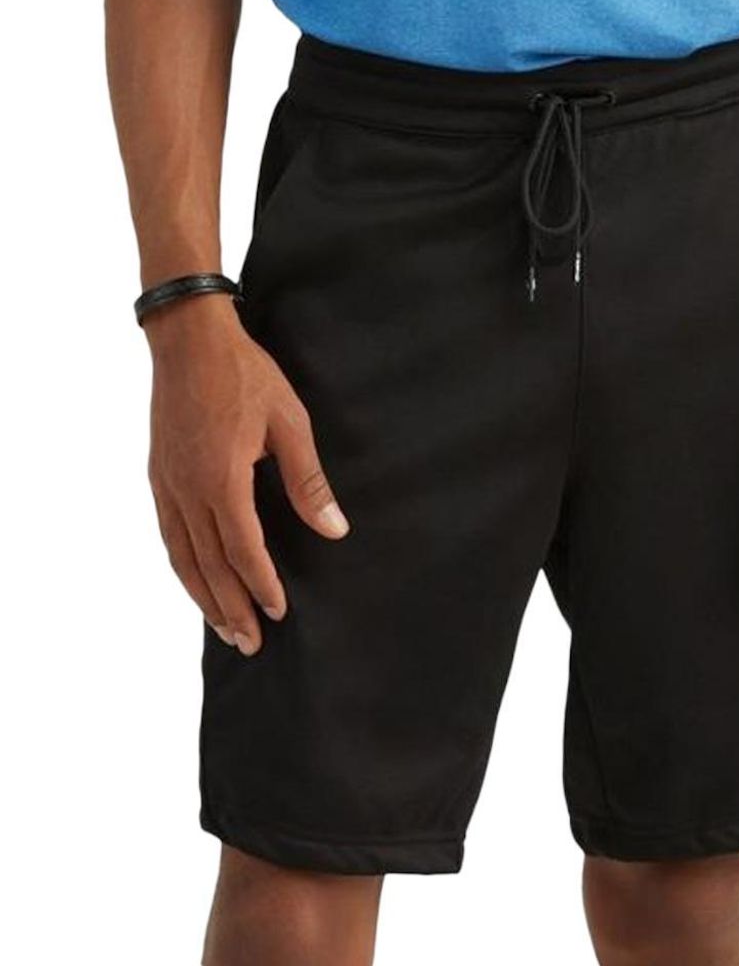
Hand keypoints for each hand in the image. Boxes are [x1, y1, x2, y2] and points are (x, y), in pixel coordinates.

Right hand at [145, 295, 348, 654]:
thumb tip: (334, 529)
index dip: (261, 585)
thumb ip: (308, 481)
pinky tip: (194, 580)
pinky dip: (182, 566)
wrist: (190, 339)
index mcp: (221, 480)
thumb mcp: (290, 424)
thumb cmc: (246, 375)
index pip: (243, 550)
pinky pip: (168, 535)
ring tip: (223, 629)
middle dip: (231, 607)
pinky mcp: (159, 476)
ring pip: (182, 557)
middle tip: (250, 644)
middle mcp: (187, 491)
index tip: (279, 612)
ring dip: (203, 597)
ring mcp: (167, 485)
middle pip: (209, 565)